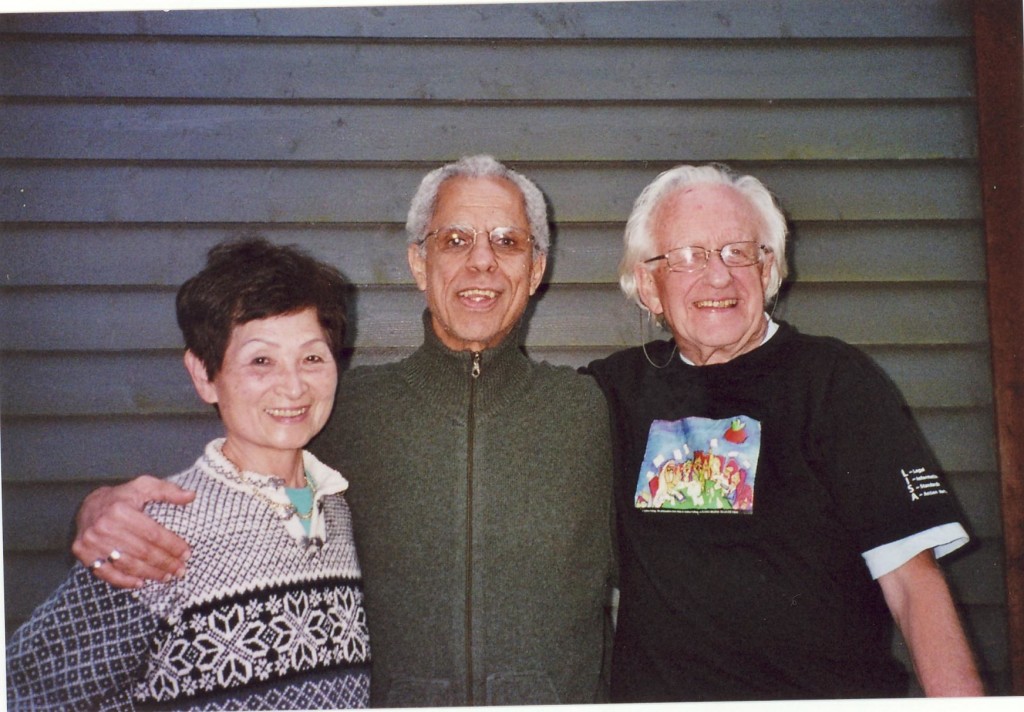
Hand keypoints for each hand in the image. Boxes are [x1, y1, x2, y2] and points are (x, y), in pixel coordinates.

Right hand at [72, 475, 194, 588]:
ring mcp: (92, 543)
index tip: (186, 553)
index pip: (153, 533)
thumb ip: (168, 491)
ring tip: (166, 576)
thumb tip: (191, 496)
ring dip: (150, 573)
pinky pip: (106, 573)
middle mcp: (104, 527)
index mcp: (121, 510)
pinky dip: (125, 581)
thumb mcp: (144, 486)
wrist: (88, 505)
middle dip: (165, 562)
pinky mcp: (84, 554)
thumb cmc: (122, 497)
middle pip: (142, 551)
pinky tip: (141, 583)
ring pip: (127, 564)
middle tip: (180, 570)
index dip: (172, 545)